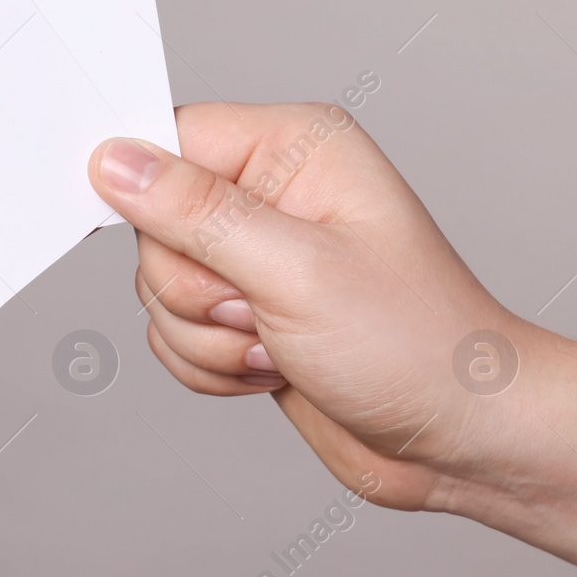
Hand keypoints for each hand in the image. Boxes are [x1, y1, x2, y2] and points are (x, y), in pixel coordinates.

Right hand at [88, 102, 531, 511]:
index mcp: (295, 147)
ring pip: (158, 286)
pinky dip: (210, 364)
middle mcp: (274, 192)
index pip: (173, 138)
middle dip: (193, 288)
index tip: (174, 247)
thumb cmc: (415, 343)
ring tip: (278, 344)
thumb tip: (116, 162)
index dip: (150, 194)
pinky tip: (272, 369)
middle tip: (259, 309)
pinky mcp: (250, 314)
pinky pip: (175, 332)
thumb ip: (195, 213)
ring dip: (204, 336)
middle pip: (154, 222)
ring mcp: (261, 257)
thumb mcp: (295, 270)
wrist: (460, 437)